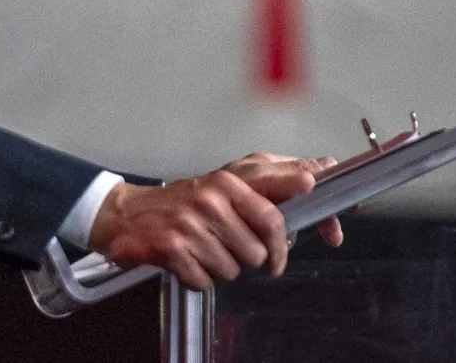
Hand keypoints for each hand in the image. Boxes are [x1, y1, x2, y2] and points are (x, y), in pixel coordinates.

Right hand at [86, 152, 341, 291]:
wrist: (129, 214)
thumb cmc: (186, 200)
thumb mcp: (226, 184)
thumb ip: (271, 182)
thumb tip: (316, 174)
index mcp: (228, 181)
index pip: (272, 210)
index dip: (293, 232)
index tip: (326, 232)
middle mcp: (211, 200)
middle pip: (258, 251)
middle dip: (258, 260)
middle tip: (249, 255)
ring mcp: (190, 225)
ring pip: (234, 269)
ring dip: (225, 267)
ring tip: (208, 249)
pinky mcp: (173, 250)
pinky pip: (206, 281)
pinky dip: (201, 278)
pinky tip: (190, 260)